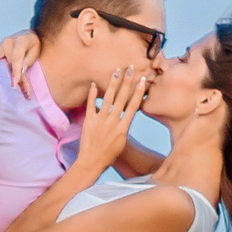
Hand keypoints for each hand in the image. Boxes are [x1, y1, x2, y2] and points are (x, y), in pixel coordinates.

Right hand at [0, 30, 41, 96]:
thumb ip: (27, 61)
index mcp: (20, 41)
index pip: (16, 59)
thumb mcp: (35, 52)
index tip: (14, 84)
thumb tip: (20, 71)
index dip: (15, 72)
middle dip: (7, 75)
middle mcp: (8, 42)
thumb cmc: (33, 45)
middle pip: (6, 61)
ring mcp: (0, 45)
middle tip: (10, 87)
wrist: (28, 34)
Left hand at [71, 63, 149, 182]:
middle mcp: (113, 122)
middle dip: (127, 82)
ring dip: (113, 83)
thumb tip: (126, 114)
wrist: (91, 163)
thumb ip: (123, 126)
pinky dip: (93, 94)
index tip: (142, 80)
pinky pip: (91, 105)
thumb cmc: (108, 155)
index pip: (133, 106)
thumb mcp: (121, 141)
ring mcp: (100, 120)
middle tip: (130, 68)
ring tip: (116, 71)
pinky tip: (94, 84)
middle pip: (122, 98)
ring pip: (108, 98)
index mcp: (123, 127)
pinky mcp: (89, 121)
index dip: (138, 92)